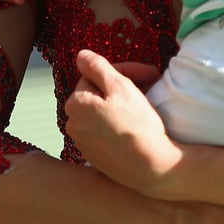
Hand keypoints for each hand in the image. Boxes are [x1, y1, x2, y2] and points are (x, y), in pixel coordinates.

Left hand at [65, 50, 181, 192]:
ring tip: (143, 104)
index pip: (97, 75)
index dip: (125, 70)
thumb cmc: (137, 125)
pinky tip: (136, 125)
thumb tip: (80, 55)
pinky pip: (104, 130)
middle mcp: (73, 124)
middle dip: (122, 86)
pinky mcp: (95, 156)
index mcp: (75, 104)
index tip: (149, 74)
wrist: (151, 168)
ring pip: (101, 111)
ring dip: (120, 104)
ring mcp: (83, 142)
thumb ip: (97, 67)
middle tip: (149, 86)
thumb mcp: (120, 87)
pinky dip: (118, 123)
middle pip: (98, 93)